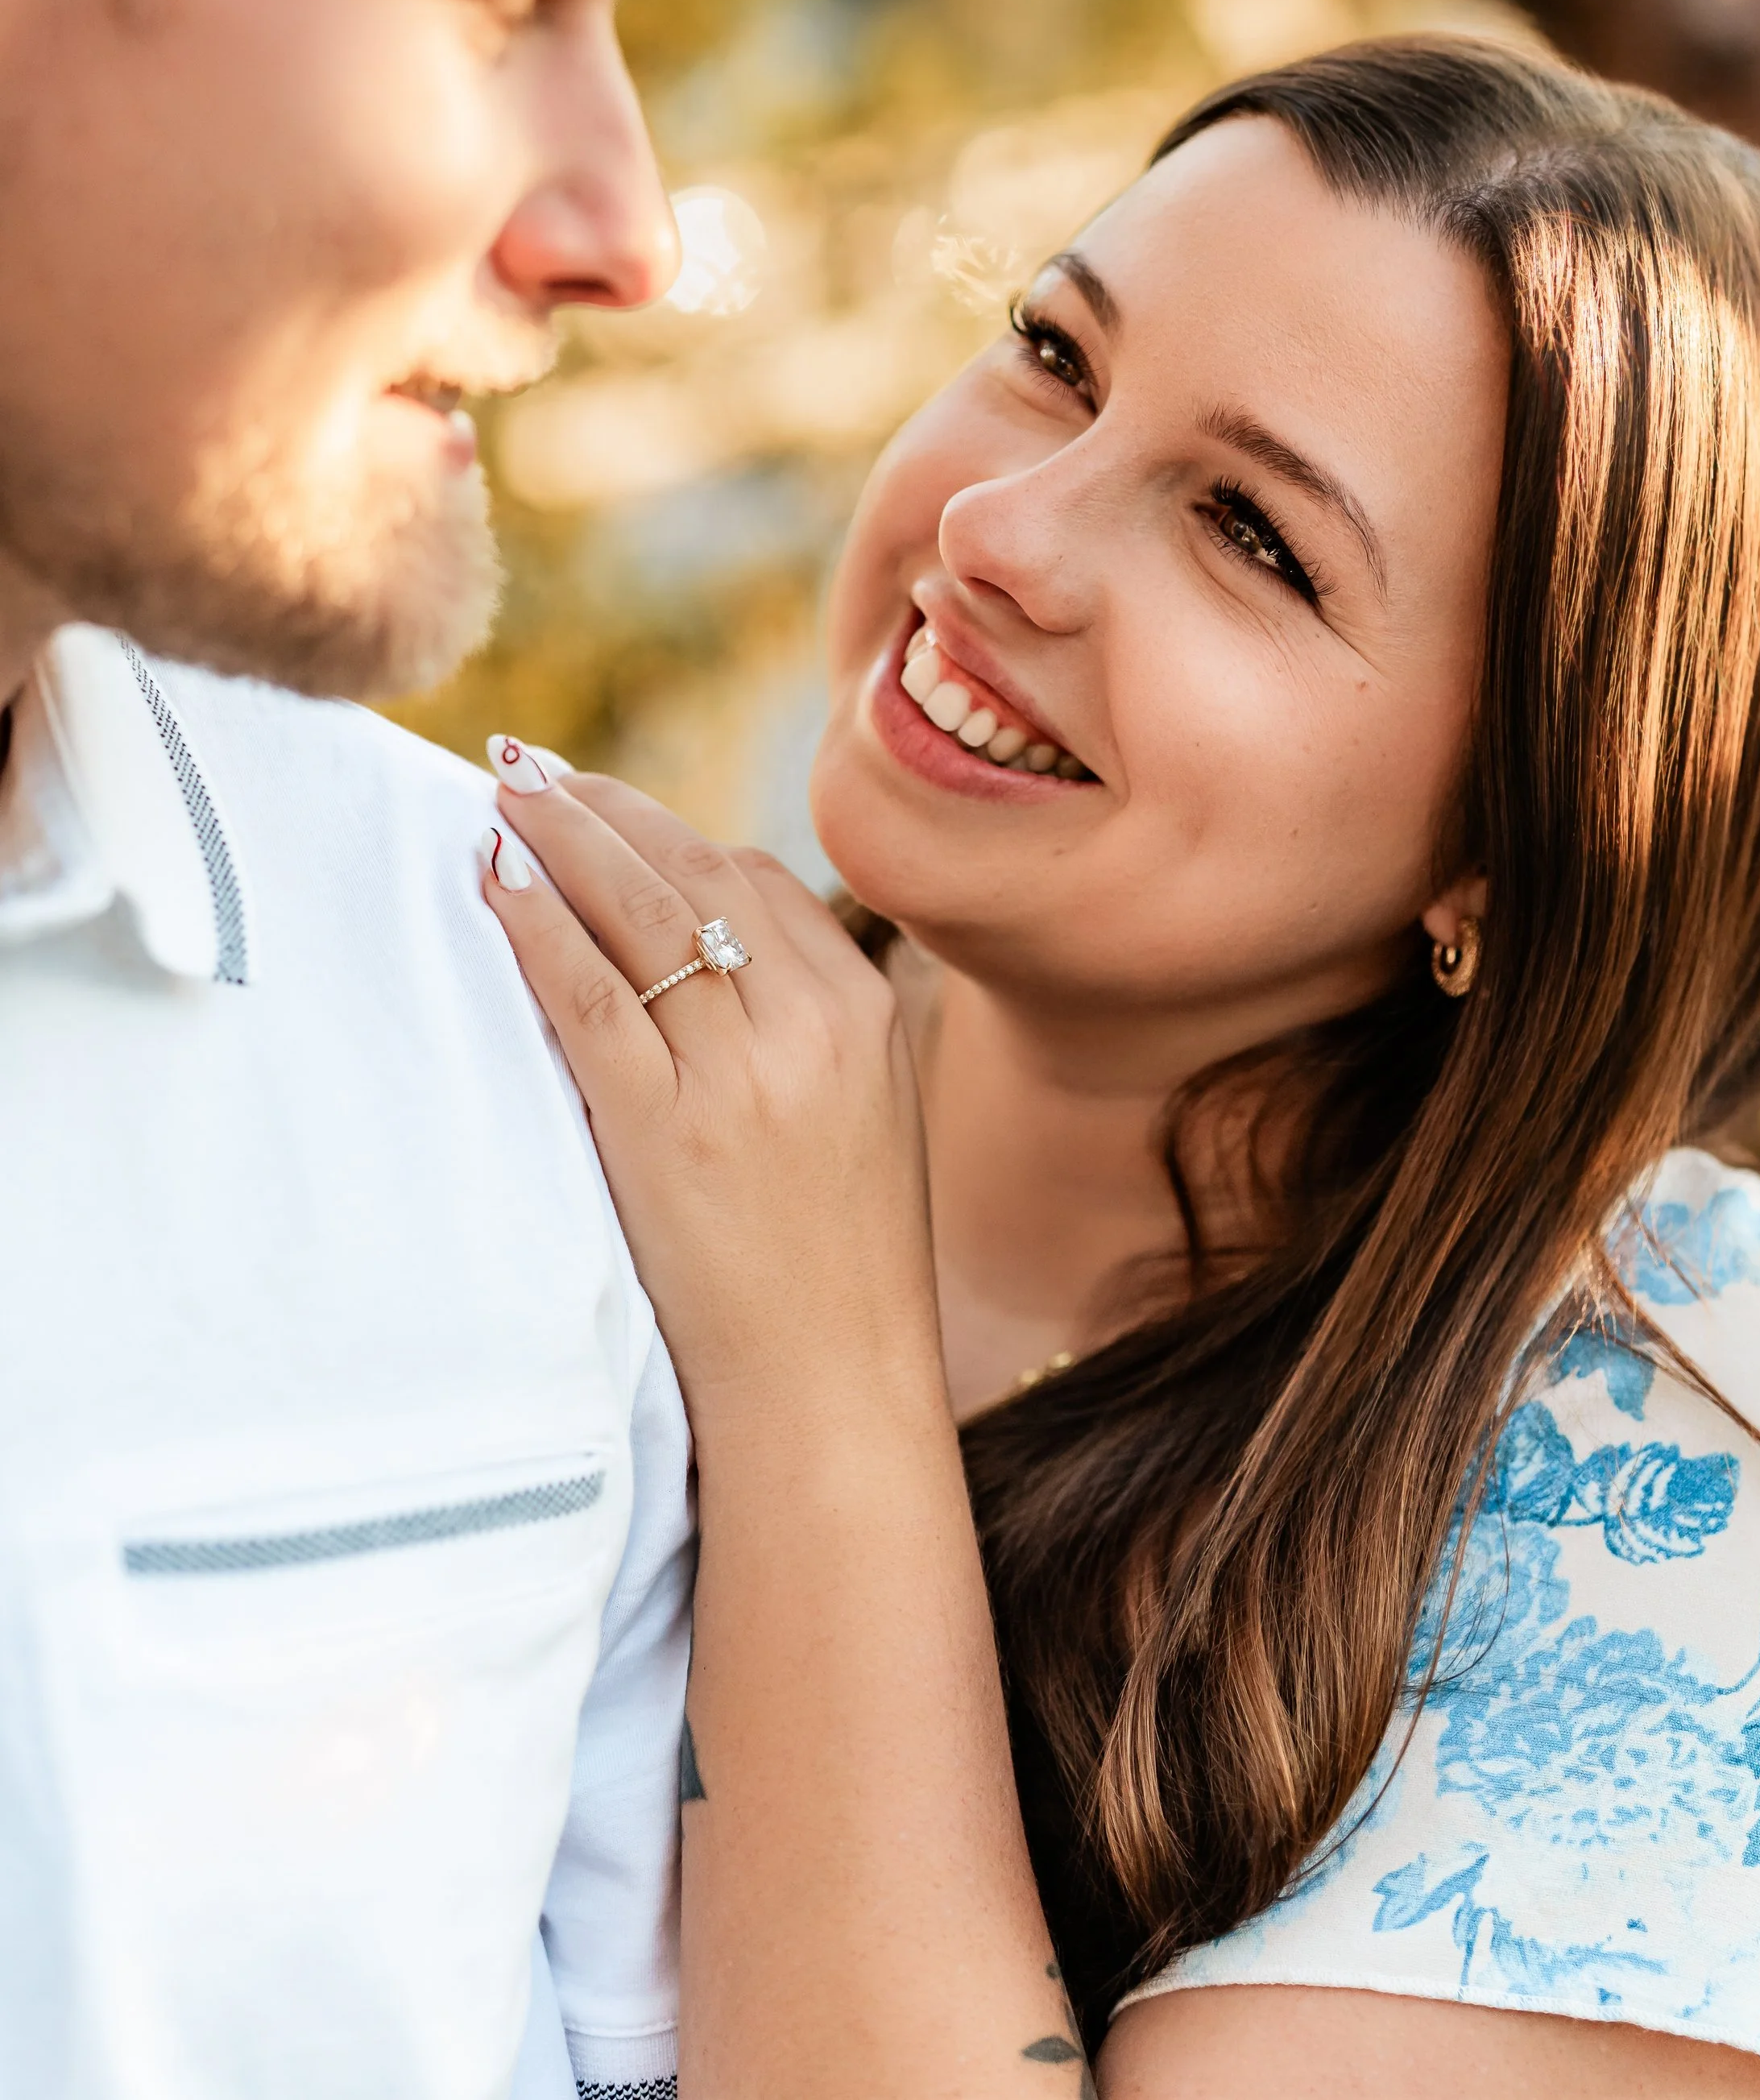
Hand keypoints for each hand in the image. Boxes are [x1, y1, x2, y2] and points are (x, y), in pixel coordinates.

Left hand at [481, 769, 943, 1440]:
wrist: (833, 1388)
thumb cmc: (837, 1266)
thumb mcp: (862, 1116)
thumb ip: (801, 1023)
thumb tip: (701, 950)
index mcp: (865, 1012)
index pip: (755, 880)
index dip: (666, 835)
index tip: (603, 809)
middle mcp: (810, 1024)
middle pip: (692, 872)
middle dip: (604, 808)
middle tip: (531, 770)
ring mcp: (739, 1074)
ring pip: (635, 914)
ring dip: (559, 839)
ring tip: (502, 797)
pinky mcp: (664, 1127)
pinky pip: (586, 993)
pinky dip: (535, 925)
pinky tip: (496, 883)